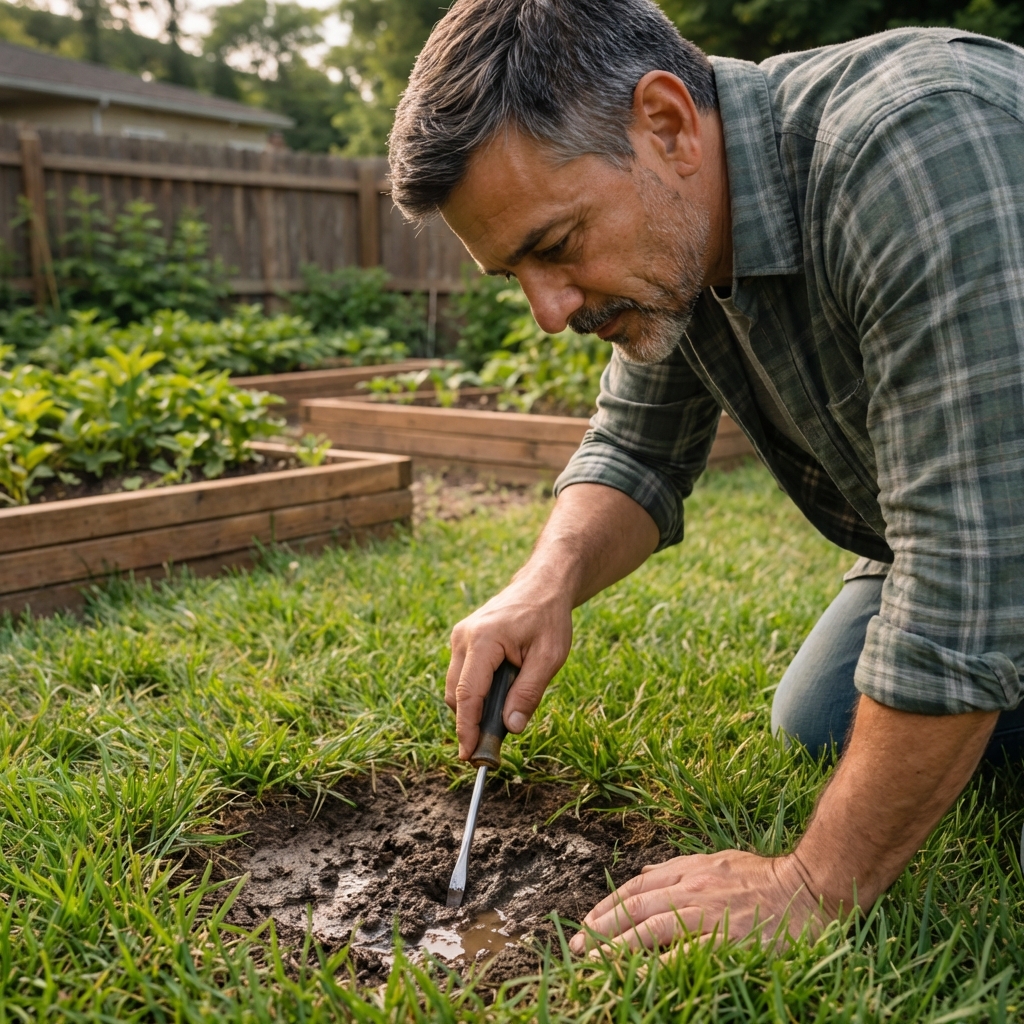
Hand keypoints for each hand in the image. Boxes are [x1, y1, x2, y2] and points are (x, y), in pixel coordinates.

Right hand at [446, 575, 572, 759]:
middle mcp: (463, 637)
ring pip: (456, 687)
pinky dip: (475, 692)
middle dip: (470, 722)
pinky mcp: (462, 640)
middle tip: (492, 746)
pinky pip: (462, 675)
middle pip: (456, 694)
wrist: (542, 585)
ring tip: (504, 713)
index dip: (467, 728)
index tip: (470, 755)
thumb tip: (510, 727)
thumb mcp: (549, 658)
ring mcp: (459, 637)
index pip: (467, 694)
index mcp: (483, 639)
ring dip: (474, 707)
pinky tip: (500, 693)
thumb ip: (528, 693)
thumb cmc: (548, 618)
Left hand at [568, 851, 819, 953]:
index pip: (637, 886)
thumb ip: (682, 868)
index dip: (608, 904)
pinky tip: (632, 976)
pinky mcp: (724, 939)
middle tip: (578, 946)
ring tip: (592, 961)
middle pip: (635, 907)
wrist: (810, 889)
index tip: (589, 922)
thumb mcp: (720, 860)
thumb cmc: (767, 878)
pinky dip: (652, 966)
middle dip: (602, 926)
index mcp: (690, 870)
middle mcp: (692, 887)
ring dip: (615, 945)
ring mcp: (706, 913)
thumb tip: (646, 873)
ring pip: (648, 929)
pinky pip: (679, 956)